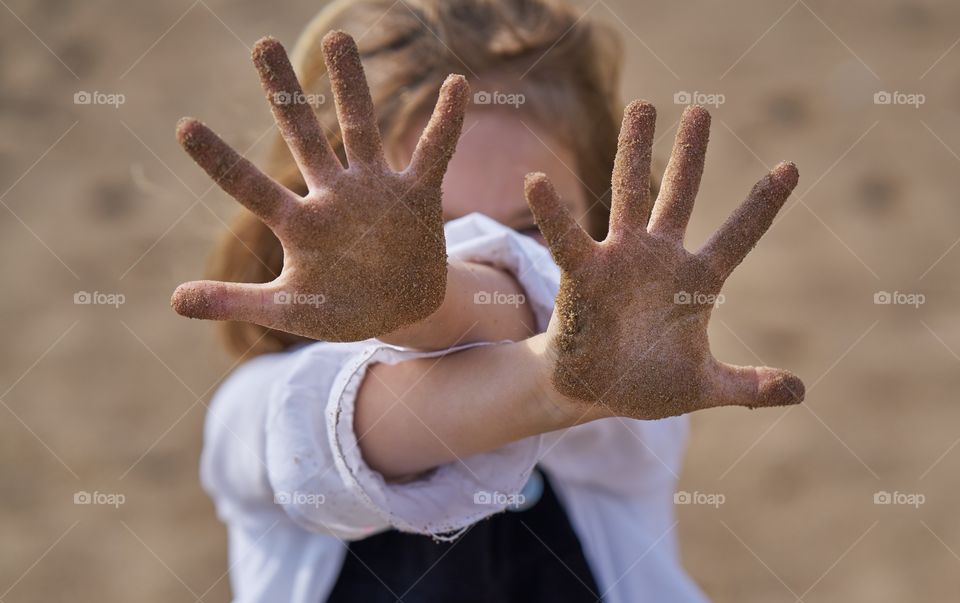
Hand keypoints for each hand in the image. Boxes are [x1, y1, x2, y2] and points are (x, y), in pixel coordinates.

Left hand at [171, 32, 468, 341]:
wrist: (401, 311)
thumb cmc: (342, 309)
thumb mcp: (289, 309)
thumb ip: (236, 302)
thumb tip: (173, 300)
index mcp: (300, 224)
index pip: (252, 186)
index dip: (220, 160)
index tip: (184, 126)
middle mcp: (334, 195)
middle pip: (304, 136)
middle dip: (285, 93)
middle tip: (261, 43)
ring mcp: (375, 189)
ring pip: (362, 127)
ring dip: (352, 86)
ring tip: (338, 37)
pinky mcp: (416, 194)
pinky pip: (434, 152)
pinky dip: (446, 122)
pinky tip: (456, 84)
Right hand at [525, 102, 803, 419]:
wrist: (593, 394)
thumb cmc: (647, 383)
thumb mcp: (703, 387)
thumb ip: (749, 387)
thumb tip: (800, 392)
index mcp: (695, 280)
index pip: (737, 235)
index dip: (761, 204)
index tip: (790, 167)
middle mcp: (659, 259)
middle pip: (679, 196)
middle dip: (691, 156)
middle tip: (701, 112)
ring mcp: (620, 261)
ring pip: (628, 196)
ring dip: (634, 151)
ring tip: (642, 106)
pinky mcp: (583, 275)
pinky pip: (567, 240)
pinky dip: (552, 213)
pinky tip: (536, 182)